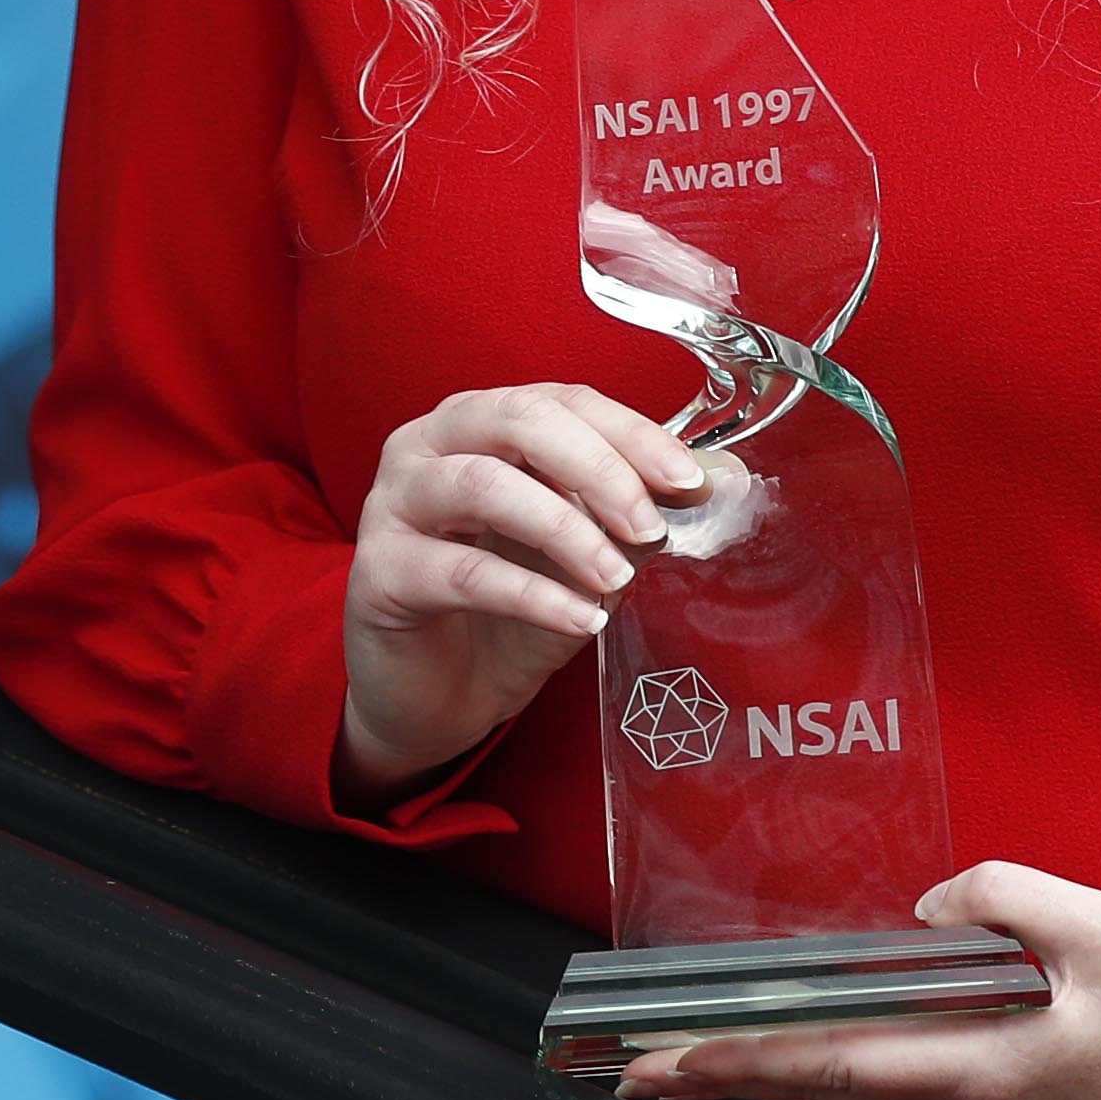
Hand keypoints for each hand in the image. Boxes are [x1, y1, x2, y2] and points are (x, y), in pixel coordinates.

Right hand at [336, 381, 704, 801]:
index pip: (560, 401)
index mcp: (478, 423)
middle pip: (517, 420)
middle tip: (651, 525)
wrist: (437, 698)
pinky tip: (583, 619)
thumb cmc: (507, 613)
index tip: (690, 479)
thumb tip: (721, 480)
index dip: (630, 434)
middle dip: (598, 468)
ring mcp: (394, 504)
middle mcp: (427, 445)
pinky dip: (534, 593)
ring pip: (485, 486)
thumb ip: (634, 514)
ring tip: (616, 576)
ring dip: (566, 529)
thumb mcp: (584, 557)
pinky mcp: (380, 573)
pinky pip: (464, 571)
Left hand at [615, 863, 1100, 1099]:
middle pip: (820, 1092)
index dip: (745, 1064)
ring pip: (846, 1095)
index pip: (834, 1067)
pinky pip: (881, 1088)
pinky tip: (782, 1051)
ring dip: (764, 1075)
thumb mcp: (1090, 921)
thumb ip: (998, 898)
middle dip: (725, 1078)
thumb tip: (925, 908)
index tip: (670, 1065)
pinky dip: (817, 1071)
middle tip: (634, 1072)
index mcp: (979, 1072)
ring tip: (685, 1061)